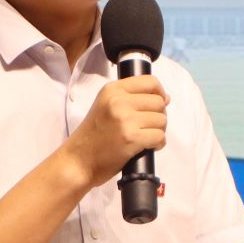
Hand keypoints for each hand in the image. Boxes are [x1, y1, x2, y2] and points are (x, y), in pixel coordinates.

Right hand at [67, 73, 167, 187]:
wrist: (77, 161)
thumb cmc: (92, 137)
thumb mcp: (105, 107)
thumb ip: (130, 99)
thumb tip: (166, 98)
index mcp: (112, 90)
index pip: (149, 81)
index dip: (160, 92)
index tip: (159, 103)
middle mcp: (118, 101)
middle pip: (159, 102)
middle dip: (159, 115)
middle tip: (148, 127)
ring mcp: (125, 119)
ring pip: (161, 120)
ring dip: (158, 131)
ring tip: (145, 138)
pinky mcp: (131, 138)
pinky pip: (159, 137)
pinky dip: (158, 144)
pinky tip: (148, 147)